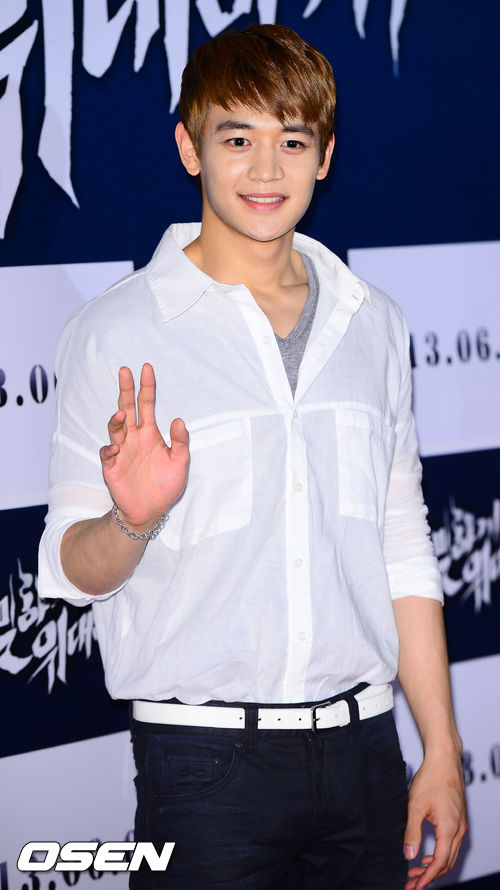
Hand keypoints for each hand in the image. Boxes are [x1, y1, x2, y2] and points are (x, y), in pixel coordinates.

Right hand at [100, 363, 188, 530]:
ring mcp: (121, 451)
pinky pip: (107, 453)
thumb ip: (180, 441)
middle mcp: (134, 438)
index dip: (146, 387)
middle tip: (124, 371)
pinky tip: (116, 447)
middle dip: (125, 390)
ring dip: (116, 419)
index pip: (147, 404)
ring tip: (122, 414)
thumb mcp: (180, 462)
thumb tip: (179, 420)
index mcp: (150, 433)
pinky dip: (110, 448)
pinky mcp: (111, 466)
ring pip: (115, 428)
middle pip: (127, 408)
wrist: (150, 510)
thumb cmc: (165, 485)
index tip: (146, 368)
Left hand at [404, 753, 466, 888]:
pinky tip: (426, 855)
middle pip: (446, 863)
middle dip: (429, 876)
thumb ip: (412, 832)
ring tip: (415, 872)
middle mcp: (459, 829)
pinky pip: (451, 845)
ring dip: (433, 866)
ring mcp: (460, 824)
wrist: (444, 760)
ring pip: (449, 855)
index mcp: (450, 829)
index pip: (439, 863)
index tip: (414, 887)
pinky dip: (439, 855)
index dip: (426, 878)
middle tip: (411, 883)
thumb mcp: (415, 806)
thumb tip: (409, 855)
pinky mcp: (458, 819)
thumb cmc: (431, 778)